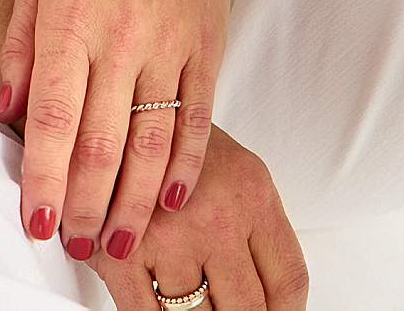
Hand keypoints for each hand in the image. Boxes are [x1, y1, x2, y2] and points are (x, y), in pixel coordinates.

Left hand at [0, 0, 237, 260]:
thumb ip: (21, 43)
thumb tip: (9, 112)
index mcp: (71, 16)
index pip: (54, 117)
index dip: (45, 178)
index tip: (36, 223)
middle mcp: (121, 34)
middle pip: (102, 143)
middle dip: (86, 206)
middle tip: (75, 246)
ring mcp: (170, 42)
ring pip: (152, 144)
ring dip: (133, 204)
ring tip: (116, 242)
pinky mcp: (208, 46)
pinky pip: (198, 120)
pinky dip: (186, 167)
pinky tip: (170, 200)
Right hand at [83, 124, 309, 309]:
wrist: (116, 112)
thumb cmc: (177, 145)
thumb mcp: (236, 174)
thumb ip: (258, 232)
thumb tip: (275, 302)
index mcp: (251, 193)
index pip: (287, 281)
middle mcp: (214, 216)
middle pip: (248, 308)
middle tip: (226, 307)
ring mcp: (168, 236)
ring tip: (188, 298)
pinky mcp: (121, 252)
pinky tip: (156, 302)